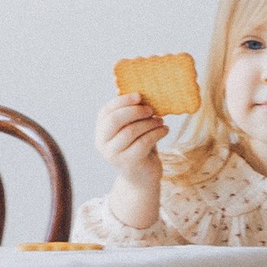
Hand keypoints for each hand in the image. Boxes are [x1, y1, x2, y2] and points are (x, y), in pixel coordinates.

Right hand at [92, 92, 168, 229]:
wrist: (142, 177)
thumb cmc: (139, 146)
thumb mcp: (133, 128)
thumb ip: (132, 113)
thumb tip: (141, 88)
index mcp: (101, 131)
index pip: (106, 111)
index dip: (122, 101)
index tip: (139, 96)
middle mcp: (102, 143)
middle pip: (115, 120)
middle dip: (135, 111)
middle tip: (151, 109)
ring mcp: (114, 155)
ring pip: (131, 131)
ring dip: (149, 123)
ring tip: (160, 121)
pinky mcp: (128, 164)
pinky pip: (143, 143)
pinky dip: (156, 133)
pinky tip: (165, 129)